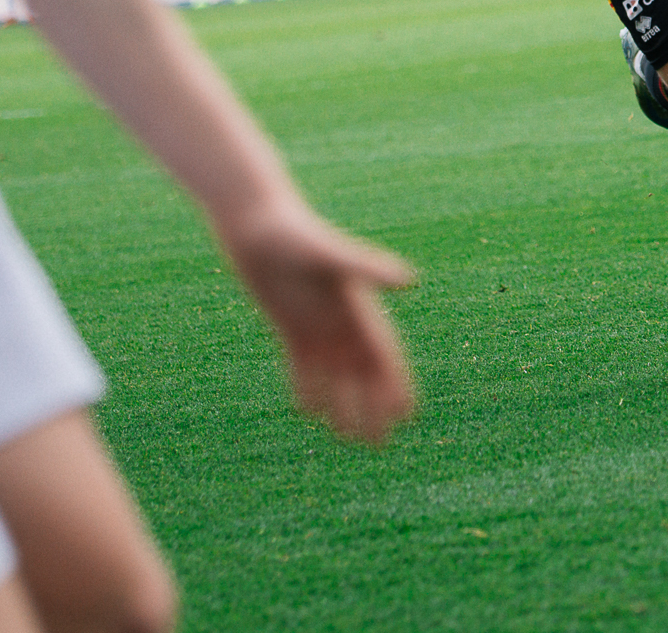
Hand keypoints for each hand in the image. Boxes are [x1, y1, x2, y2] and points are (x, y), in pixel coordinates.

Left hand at [222, 198, 416, 444]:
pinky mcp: (289, 326)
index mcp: (357, 305)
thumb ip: (367, 266)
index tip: (407, 414)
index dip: (395, 383)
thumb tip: (411, 281)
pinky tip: (308, 413)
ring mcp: (315, 324)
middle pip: (362, 371)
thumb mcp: (329, 253)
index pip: (382, 353)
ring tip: (350, 439)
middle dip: (373, 406)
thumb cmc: (294, 232)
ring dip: (344, 405)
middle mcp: (340, 319)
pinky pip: (302, 366)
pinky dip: (308, 388)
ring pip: (335, 375)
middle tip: (380, 444)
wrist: (256, 223)